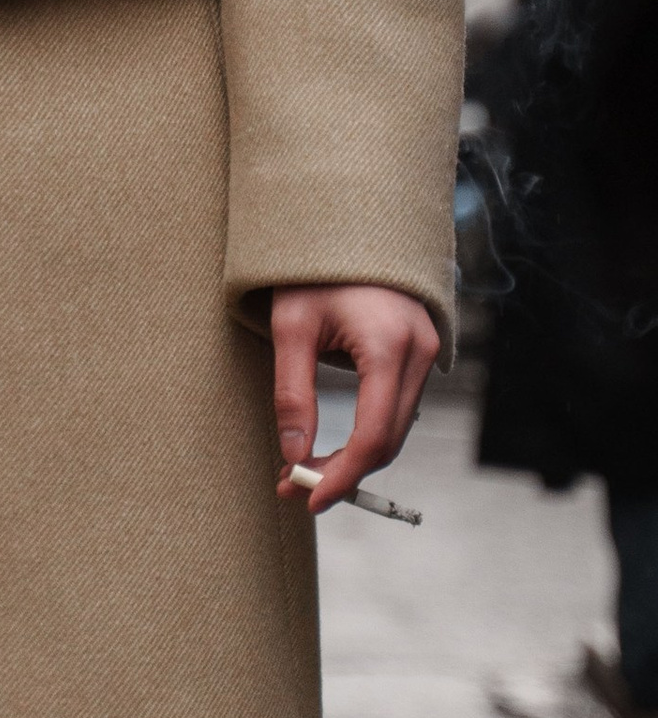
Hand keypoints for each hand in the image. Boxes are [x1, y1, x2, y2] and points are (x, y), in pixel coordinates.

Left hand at [270, 283, 438, 513]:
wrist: (346, 219)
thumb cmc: (313, 269)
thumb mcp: (290, 327)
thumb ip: (293, 394)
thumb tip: (294, 456)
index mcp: (389, 346)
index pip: (373, 435)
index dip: (341, 476)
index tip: (307, 498)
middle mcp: (419, 352)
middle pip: (389, 439)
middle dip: (344, 472)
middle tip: (295, 488)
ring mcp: (427, 351)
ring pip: (396, 428)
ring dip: (355, 456)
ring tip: (304, 469)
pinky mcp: (420, 351)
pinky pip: (398, 407)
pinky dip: (369, 432)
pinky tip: (333, 444)